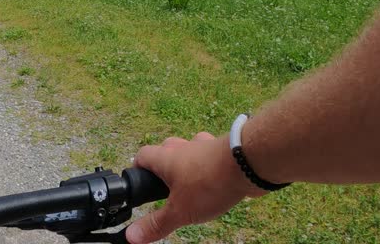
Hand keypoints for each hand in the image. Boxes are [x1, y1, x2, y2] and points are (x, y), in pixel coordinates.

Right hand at [126, 133, 265, 243]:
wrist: (248, 164)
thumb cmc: (209, 184)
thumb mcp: (180, 211)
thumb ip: (156, 224)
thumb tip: (131, 236)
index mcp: (166, 159)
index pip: (142, 156)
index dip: (137, 168)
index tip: (138, 180)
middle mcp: (182, 147)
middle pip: (165, 150)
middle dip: (163, 165)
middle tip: (166, 185)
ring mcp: (204, 146)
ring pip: (189, 149)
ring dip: (187, 161)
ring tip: (191, 181)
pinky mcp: (225, 150)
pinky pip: (212, 154)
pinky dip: (209, 163)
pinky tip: (215, 177)